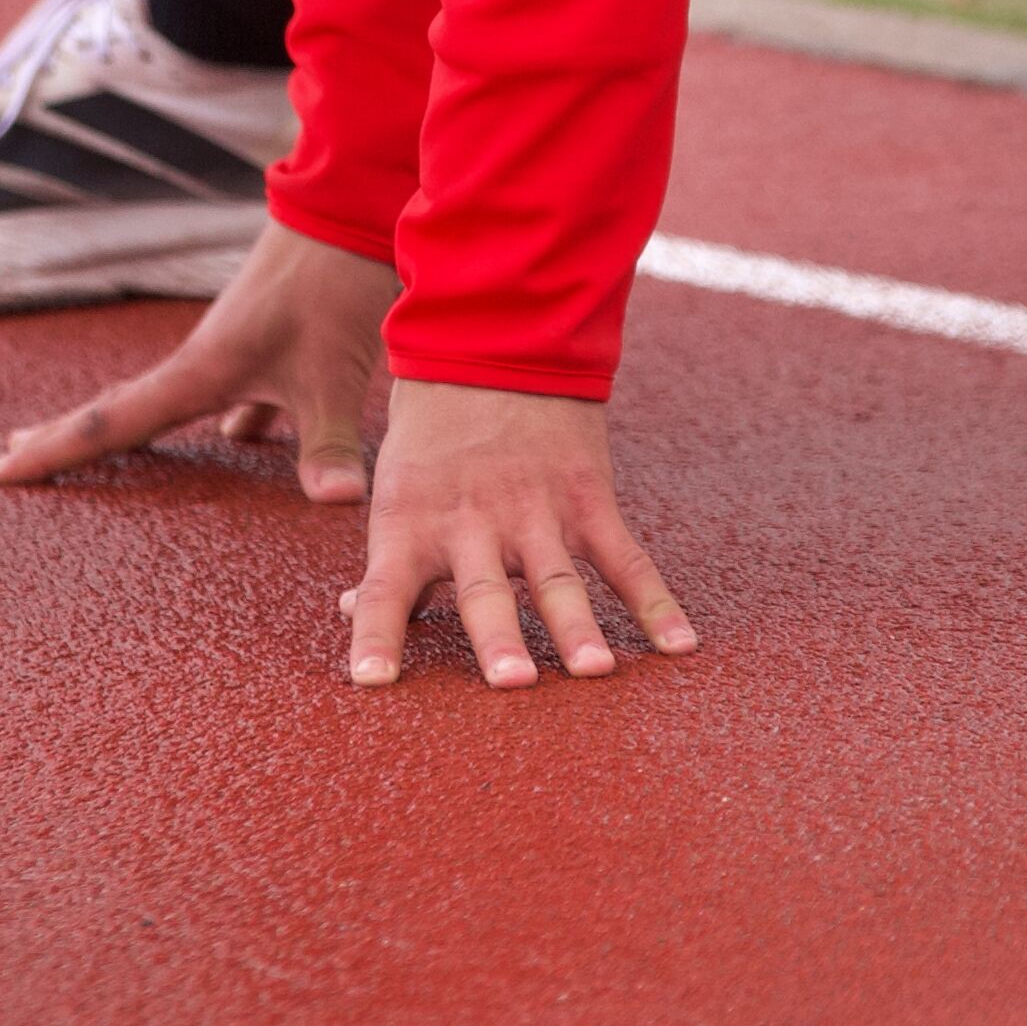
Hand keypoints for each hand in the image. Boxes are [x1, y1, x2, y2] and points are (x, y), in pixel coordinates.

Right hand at [0, 219, 396, 504]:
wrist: (351, 204)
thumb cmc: (333, 283)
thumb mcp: (333, 373)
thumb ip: (330, 444)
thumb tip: (339, 504)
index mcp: (200, 371)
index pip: (111, 423)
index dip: (53, 451)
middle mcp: (206, 359)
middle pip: (123, 408)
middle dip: (69, 435)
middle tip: (12, 452)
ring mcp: (237, 347)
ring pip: (176, 399)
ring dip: (144, 426)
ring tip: (120, 451)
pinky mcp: (274, 339)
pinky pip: (238, 394)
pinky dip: (234, 421)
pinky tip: (244, 438)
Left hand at [345, 382, 698, 690]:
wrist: (496, 343)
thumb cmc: (433, 432)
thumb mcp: (396, 488)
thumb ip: (387, 557)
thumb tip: (348, 611)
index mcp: (412, 522)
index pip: (385, 589)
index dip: (376, 634)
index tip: (372, 682)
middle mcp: (472, 523)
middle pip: (484, 589)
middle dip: (497, 637)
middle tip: (511, 682)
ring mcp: (536, 510)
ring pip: (556, 577)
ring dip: (575, 626)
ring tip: (593, 671)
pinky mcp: (588, 499)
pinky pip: (625, 558)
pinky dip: (654, 602)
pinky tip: (678, 644)